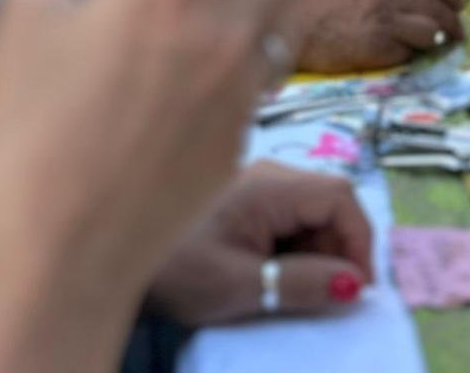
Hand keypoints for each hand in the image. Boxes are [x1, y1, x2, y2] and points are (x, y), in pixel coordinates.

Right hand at [0, 0, 304, 369]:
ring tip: (221, 0)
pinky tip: (197, 74)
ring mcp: (244, 92)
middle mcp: (229, 31)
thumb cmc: (21, 130)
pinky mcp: (242, 143)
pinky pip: (265, 77)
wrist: (45, 259)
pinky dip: (247, 56)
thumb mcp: (21, 14)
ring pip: (291, 16)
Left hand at [148, 161, 372, 325]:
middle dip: (336, 249)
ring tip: (288, 289)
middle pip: (327, 201)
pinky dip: (291, 246)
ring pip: (308, 210)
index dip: (360, 241)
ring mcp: (253, 182)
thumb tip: (355, 284)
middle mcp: (267, 173)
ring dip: (314, 250)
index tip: (357, 290)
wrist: (109, 255)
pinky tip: (267, 274)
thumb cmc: (176, 270)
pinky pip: (285, 215)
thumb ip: (300, 283)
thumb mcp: (240, 286)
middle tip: (321, 297)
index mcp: (269, 184)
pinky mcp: (241, 197)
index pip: (340, 196)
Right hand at [295, 0, 462, 72]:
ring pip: (432, 31)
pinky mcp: (379, 48)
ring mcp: (385, 20)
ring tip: (436, 44)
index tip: (457, 4)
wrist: (294, 23)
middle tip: (457, 31)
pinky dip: (411, 53)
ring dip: (436, 39)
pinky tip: (404, 52)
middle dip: (453, 21)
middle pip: (438, 7)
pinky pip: (410, 52)